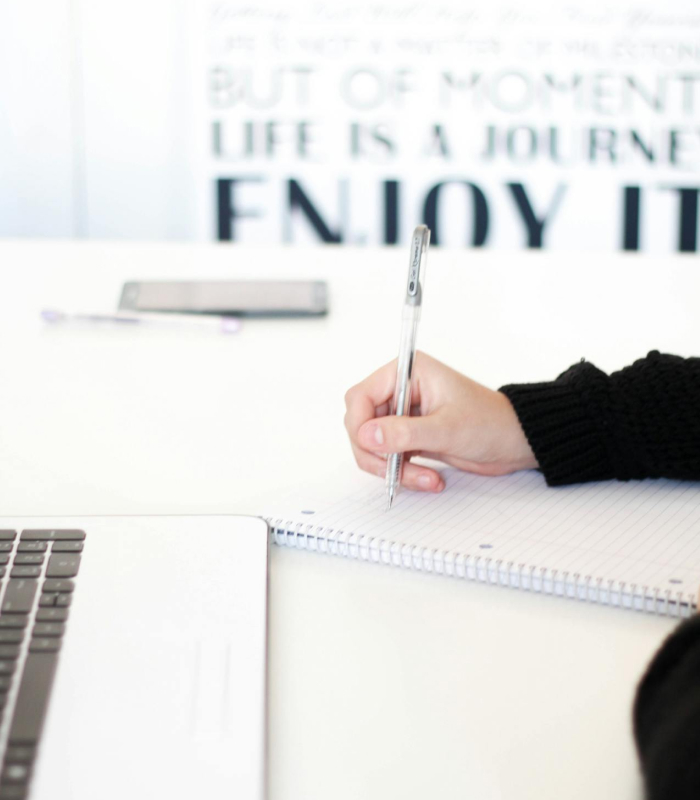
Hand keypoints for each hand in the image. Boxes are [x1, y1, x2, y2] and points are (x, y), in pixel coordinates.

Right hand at [344, 351, 537, 491]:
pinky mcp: (409, 436)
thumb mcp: (447, 429)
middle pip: (361, 423)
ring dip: (392, 468)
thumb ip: (404, 432)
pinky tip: (429, 478)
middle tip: (395, 471)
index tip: (371, 446)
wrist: (514, 442)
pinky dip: (402, 472)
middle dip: (376, 452)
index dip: (360, 424)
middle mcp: (401, 390)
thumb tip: (367, 435)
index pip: (360, 396)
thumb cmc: (491, 423)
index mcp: (408, 373)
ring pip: (373, 445)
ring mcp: (403, 415)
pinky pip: (388, 457)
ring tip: (424, 479)